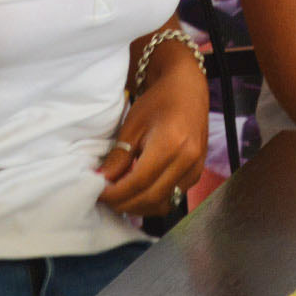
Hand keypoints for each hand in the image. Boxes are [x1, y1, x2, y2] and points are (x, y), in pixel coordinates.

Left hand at [97, 51, 208, 218]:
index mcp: (171, 145)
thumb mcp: (132, 126)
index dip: (115, 194)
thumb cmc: (158, 102)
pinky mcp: (197, 172)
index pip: (138, 183)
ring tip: (121, 196)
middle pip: (151, 198)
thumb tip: (101, 181)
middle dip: (124, 203)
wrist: (187, 89)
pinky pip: (173, 196)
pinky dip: (154, 200)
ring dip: (139, 206)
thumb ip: (118, 157)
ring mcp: (196, 167)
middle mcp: (187, 160)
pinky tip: (139, 191)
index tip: (97, 193)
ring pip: (163, 203)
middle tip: (105, 198)